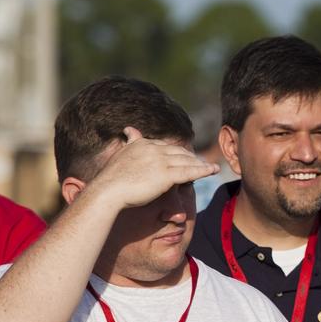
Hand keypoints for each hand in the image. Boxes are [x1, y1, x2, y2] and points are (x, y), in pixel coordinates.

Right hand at [88, 127, 219, 210]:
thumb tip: (128, 128)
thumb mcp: (121, 154)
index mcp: (143, 143)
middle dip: (191, 157)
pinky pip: (190, 172)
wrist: (106, 192)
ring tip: (211, 167)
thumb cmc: (111, 179)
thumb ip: (130, 142)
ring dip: (201, 164)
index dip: (177, 153)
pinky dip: (204, 170)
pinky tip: (214, 170)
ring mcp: (160, 161)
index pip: (166, 146)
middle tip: (202, 162)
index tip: (186, 156)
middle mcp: (153, 149)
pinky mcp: (166, 175)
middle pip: (179, 152)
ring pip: (186, 161)